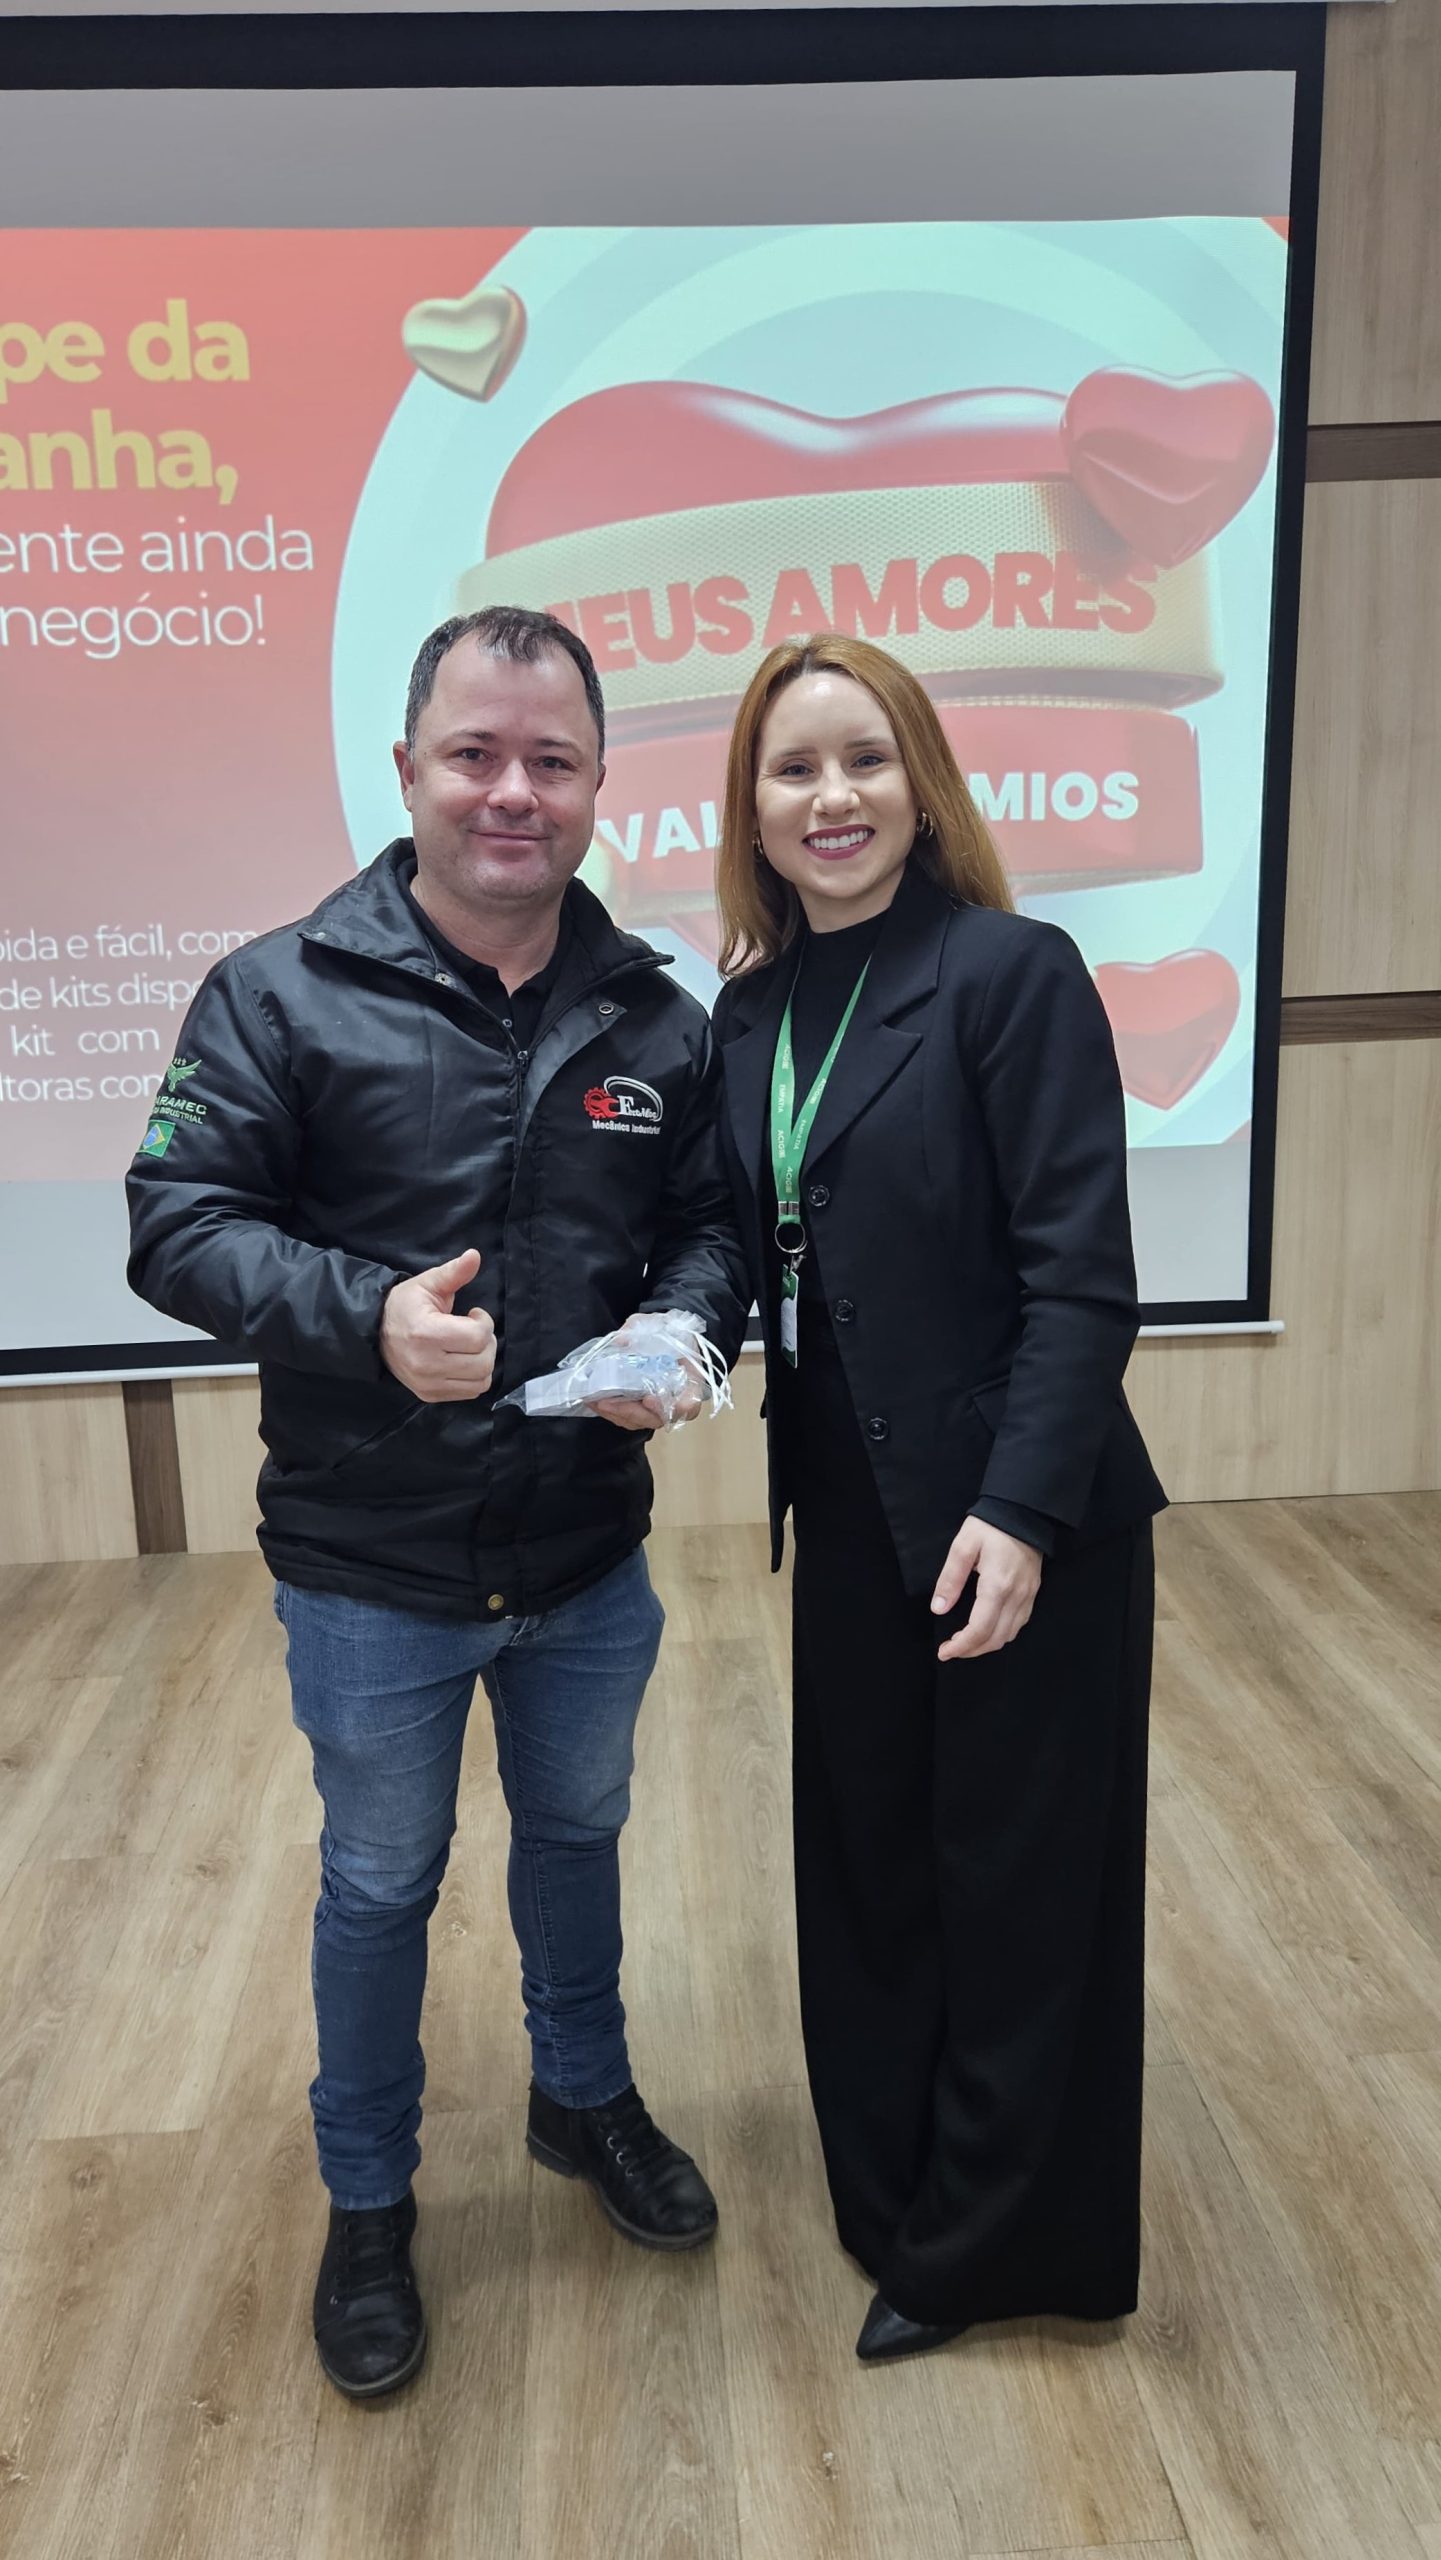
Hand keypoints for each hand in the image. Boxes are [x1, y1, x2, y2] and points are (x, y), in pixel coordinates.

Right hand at [379, 1248, 495, 1402]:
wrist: (375, 1333)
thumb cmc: (405, 1306)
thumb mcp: (427, 1284)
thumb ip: (453, 1272)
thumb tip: (474, 1255)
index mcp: (426, 1334)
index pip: (477, 1337)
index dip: (484, 1322)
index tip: (474, 1313)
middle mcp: (426, 1365)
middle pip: (483, 1362)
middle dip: (487, 1342)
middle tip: (474, 1329)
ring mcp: (427, 1384)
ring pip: (481, 1381)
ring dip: (484, 1361)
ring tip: (469, 1346)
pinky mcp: (429, 1395)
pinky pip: (471, 1392)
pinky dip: (474, 1376)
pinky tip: (463, 1360)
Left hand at [587, 1315, 703, 1432]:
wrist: (662, 1333)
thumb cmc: (667, 1329)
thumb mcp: (657, 1322)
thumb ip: (641, 1329)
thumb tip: (621, 1340)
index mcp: (690, 1380)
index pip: (688, 1405)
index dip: (670, 1407)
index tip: (648, 1399)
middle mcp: (677, 1399)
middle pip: (658, 1418)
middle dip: (630, 1412)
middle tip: (606, 1402)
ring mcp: (658, 1406)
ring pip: (640, 1421)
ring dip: (616, 1414)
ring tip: (594, 1401)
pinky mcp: (642, 1407)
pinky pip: (628, 1417)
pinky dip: (611, 1412)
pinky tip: (593, 1401)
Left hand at [930, 1516, 1041, 1662]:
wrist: (1024, 1510)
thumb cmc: (990, 1525)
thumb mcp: (963, 1546)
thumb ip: (950, 1579)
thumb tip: (939, 1609)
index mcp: (997, 1586)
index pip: (979, 1630)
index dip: (961, 1647)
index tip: (944, 1651)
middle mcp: (1016, 1596)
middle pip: (995, 1639)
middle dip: (971, 1650)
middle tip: (950, 1650)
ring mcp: (1028, 1595)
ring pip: (1009, 1635)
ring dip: (986, 1645)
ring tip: (965, 1642)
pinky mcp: (1033, 1592)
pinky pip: (1019, 1623)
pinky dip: (1001, 1634)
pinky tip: (987, 1629)